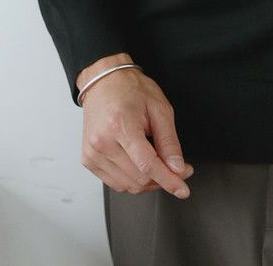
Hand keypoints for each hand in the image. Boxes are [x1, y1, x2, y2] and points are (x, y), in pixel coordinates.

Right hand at [79, 66, 195, 197]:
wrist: (104, 82)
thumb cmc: (131, 90)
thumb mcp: (159, 108)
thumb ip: (169, 141)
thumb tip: (178, 168)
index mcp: (121, 125)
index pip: (147, 165)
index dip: (168, 180)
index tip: (183, 189)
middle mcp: (102, 142)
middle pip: (139, 179)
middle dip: (163, 179)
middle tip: (177, 168)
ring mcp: (93, 153)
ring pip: (128, 186)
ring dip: (148, 182)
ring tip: (158, 163)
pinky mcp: (89, 160)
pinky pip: (115, 183)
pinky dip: (132, 180)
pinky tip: (140, 165)